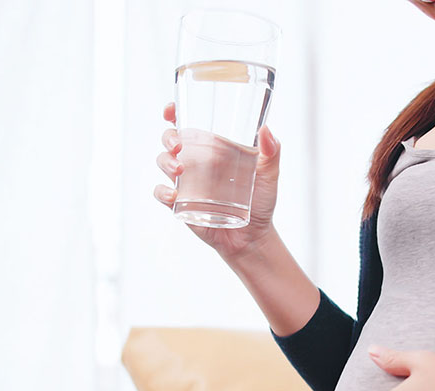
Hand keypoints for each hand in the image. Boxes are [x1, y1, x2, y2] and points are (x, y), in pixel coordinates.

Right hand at [153, 102, 281, 259]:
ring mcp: (187, 182)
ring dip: (165, 161)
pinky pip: (162, 194)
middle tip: (178, 145)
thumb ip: (272, 151)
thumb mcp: (270, 174)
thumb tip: (266, 130)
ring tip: (179, 168)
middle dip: (168, 137)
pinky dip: (162, 192)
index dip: (174, 113)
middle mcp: (197, 162)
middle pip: (170, 140)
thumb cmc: (261, 202)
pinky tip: (173, 194)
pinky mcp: (182, 204)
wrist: (254, 236)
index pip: (189, 125)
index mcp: (213, 149)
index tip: (171, 109)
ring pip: (163, 163)